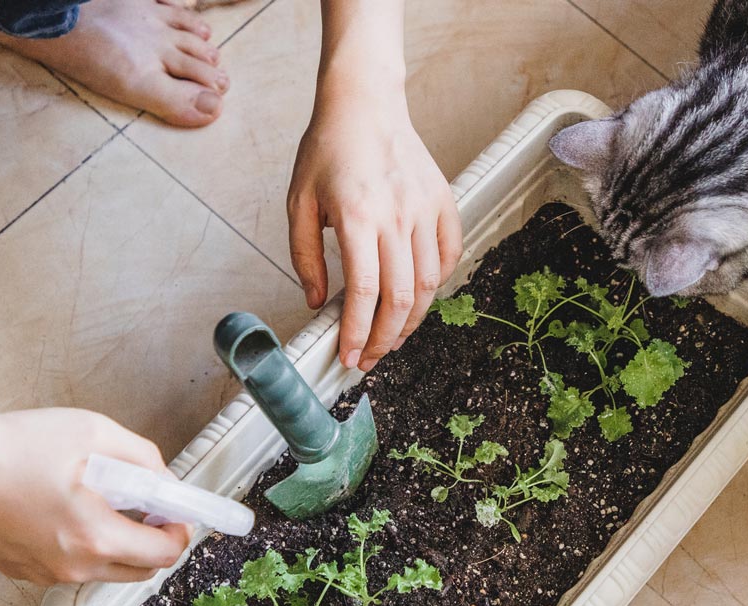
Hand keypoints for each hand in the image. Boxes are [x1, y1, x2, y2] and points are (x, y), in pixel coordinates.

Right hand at [0, 408, 191, 585]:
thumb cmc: (14, 446)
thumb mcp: (94, 433)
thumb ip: (143, 459)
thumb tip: (164, 481)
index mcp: (97, 537)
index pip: (165, 554)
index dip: (179, 530)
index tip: (176, 511)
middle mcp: (74, 567)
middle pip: (139, 570)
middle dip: (152, 540)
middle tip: (144, 505)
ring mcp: (45, 574)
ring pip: (104, 568)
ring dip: (116, 542)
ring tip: (98, 499)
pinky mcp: (21, 571)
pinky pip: (69, 565)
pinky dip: (80, 544)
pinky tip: (61, 508)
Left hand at [288, 79, 461, 370]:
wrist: (366, 105)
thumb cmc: (327, 150)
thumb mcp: (298, 202)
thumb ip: (305, 256)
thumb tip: (317, 303)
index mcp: (357, 216)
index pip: (365, 292)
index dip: (359, 333)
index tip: (350, 356)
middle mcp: (397, 215)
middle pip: (402, 297)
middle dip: (386, 339)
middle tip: (370, 358)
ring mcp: (425, 209)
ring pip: (430, 284)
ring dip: (412, 320)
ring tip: (392, 337)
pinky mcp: (444, 203)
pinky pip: (449, 256)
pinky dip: (437, 284)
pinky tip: (417, 297)